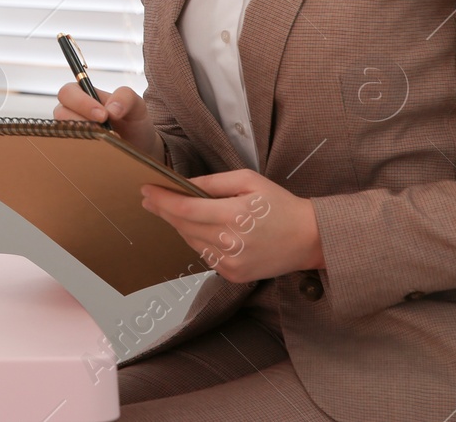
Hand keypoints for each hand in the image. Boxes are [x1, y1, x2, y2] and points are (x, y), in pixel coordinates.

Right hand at [54, 82, 163, 162]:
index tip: (103, 115)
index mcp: (83, 95)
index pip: (68, 92)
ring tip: (105, 143)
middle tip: (105, 131)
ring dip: (83, 138)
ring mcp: (70, 132)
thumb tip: (111, 109)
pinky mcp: (73, 149)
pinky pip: (68, 150)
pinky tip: (99, 153)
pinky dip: (83, 151)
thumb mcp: (136, 105)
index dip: (82, 103)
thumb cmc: (134, 122)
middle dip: (82, 122)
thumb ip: (125, 97)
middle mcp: (71, 112)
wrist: (140, 147)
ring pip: (63, 133)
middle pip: (60, 113)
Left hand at [140, 169, 324, 282]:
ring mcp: (231, 264)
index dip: (162, 199)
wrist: (310, 238)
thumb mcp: (248, 181)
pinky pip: (205, 255)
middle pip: (183, 226)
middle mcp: (230, 243)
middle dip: (164, 210)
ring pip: (191, 241)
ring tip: (175, 210)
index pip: (184, 209)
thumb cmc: (280, 205)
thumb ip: (213, 182)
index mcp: (234, 216)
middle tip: (149, 198)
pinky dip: (199, 241)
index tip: (146, 190)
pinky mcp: (234, 275)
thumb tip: (185, 184)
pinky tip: (203, 229)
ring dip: (181, 225)